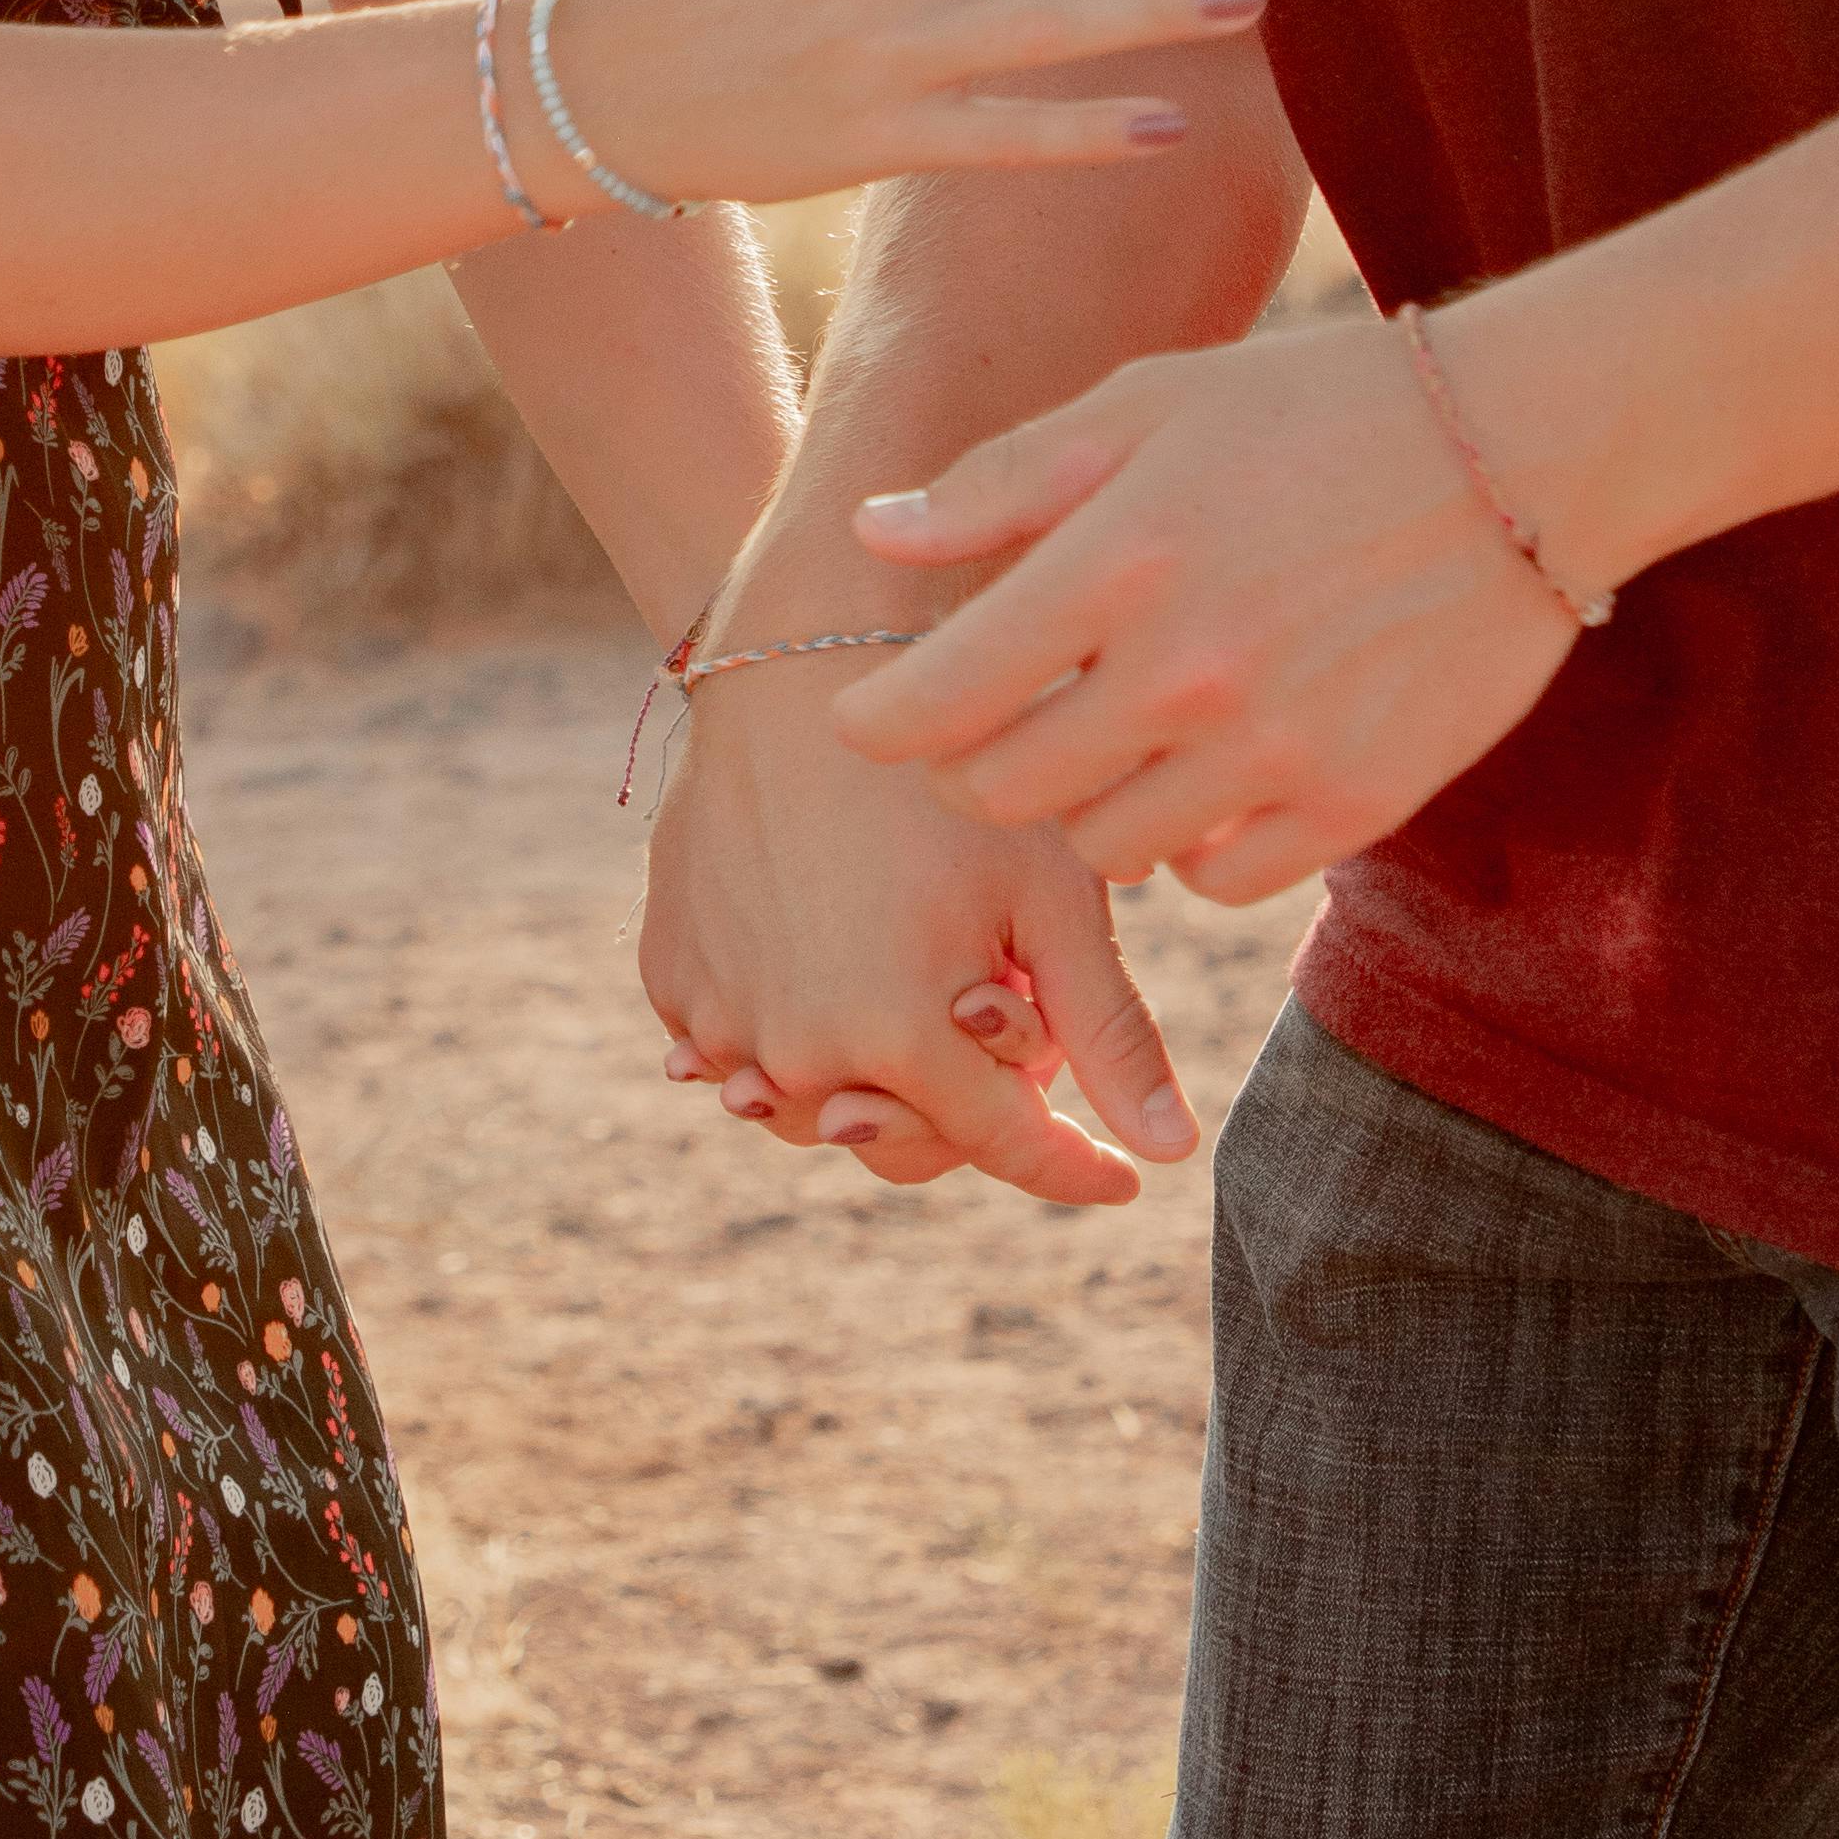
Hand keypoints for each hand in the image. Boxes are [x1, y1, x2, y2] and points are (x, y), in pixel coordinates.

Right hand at [639, 652, 1196, 1207]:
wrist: (798, 660)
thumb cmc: (950, 771)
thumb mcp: (1051, 893)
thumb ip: (1109, 1034)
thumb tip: (1169, 1157)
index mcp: (901, 1040)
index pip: (1006, 1149)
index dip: (1073, 1169)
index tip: (1119, 1178)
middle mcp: (796, 1053)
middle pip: (903, 1144)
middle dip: (966, 1108)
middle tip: (1001, 1019)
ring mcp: (718, 1017)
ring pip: (813, 1108)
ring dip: (870, 1079)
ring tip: (910, 992)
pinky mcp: (669, 975)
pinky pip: (734, 1050)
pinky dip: (787, 1032)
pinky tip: (822, 968)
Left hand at [835, 313, 1583, 883]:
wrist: (1525, 449)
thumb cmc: (1316, 410)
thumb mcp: (1150, 402)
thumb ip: (1003, 481)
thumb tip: (874, 536)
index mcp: (1118, 560)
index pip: (940, 698)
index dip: (879, 723)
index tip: (871, 719)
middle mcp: (1186, 671)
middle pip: (1006, 792)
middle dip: (972, 770)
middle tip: (990, 733)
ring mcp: (1275, 750)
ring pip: (1107, 849)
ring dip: (1087, 807)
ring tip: (1115, 742)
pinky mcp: (1356, 802)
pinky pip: (1218, 880)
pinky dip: (1192, 848)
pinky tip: (1206, 781)